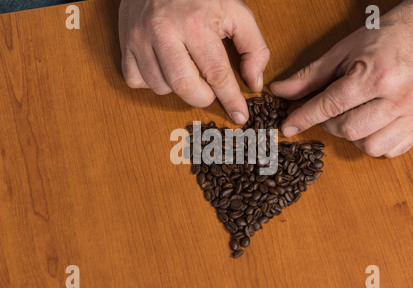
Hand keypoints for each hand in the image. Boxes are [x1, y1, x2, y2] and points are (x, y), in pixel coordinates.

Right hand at [119, 0, 269, 123]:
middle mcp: (165, 32)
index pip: (217, 73)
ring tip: (187, 69)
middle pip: (185, 86)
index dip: (231, 99)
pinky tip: (164, 67)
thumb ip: (253, 47)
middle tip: (210, 92)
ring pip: (161, 87)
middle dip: (203, 98)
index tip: (239, 116)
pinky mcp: (125, 44)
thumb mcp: (235, 12)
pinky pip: (137, 81)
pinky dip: (152, 81)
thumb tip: (253, 82)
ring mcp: (140, 39)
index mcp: (196, 23)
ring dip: (178, 88)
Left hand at [271, 0, 412, 157]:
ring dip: (352, 135)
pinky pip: (391, 150)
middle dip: (329, 123)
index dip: (304, 117)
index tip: (287, 126)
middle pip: (348, 129)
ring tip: (352, 115)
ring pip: (369, 145)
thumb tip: (279, 91)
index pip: (330, 106)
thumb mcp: (344, 51)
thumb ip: (310, 76)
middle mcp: (399, 97)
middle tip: (329, 110)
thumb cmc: (387, 36)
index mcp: (377, 75)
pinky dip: (374, 143)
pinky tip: (371, 125)